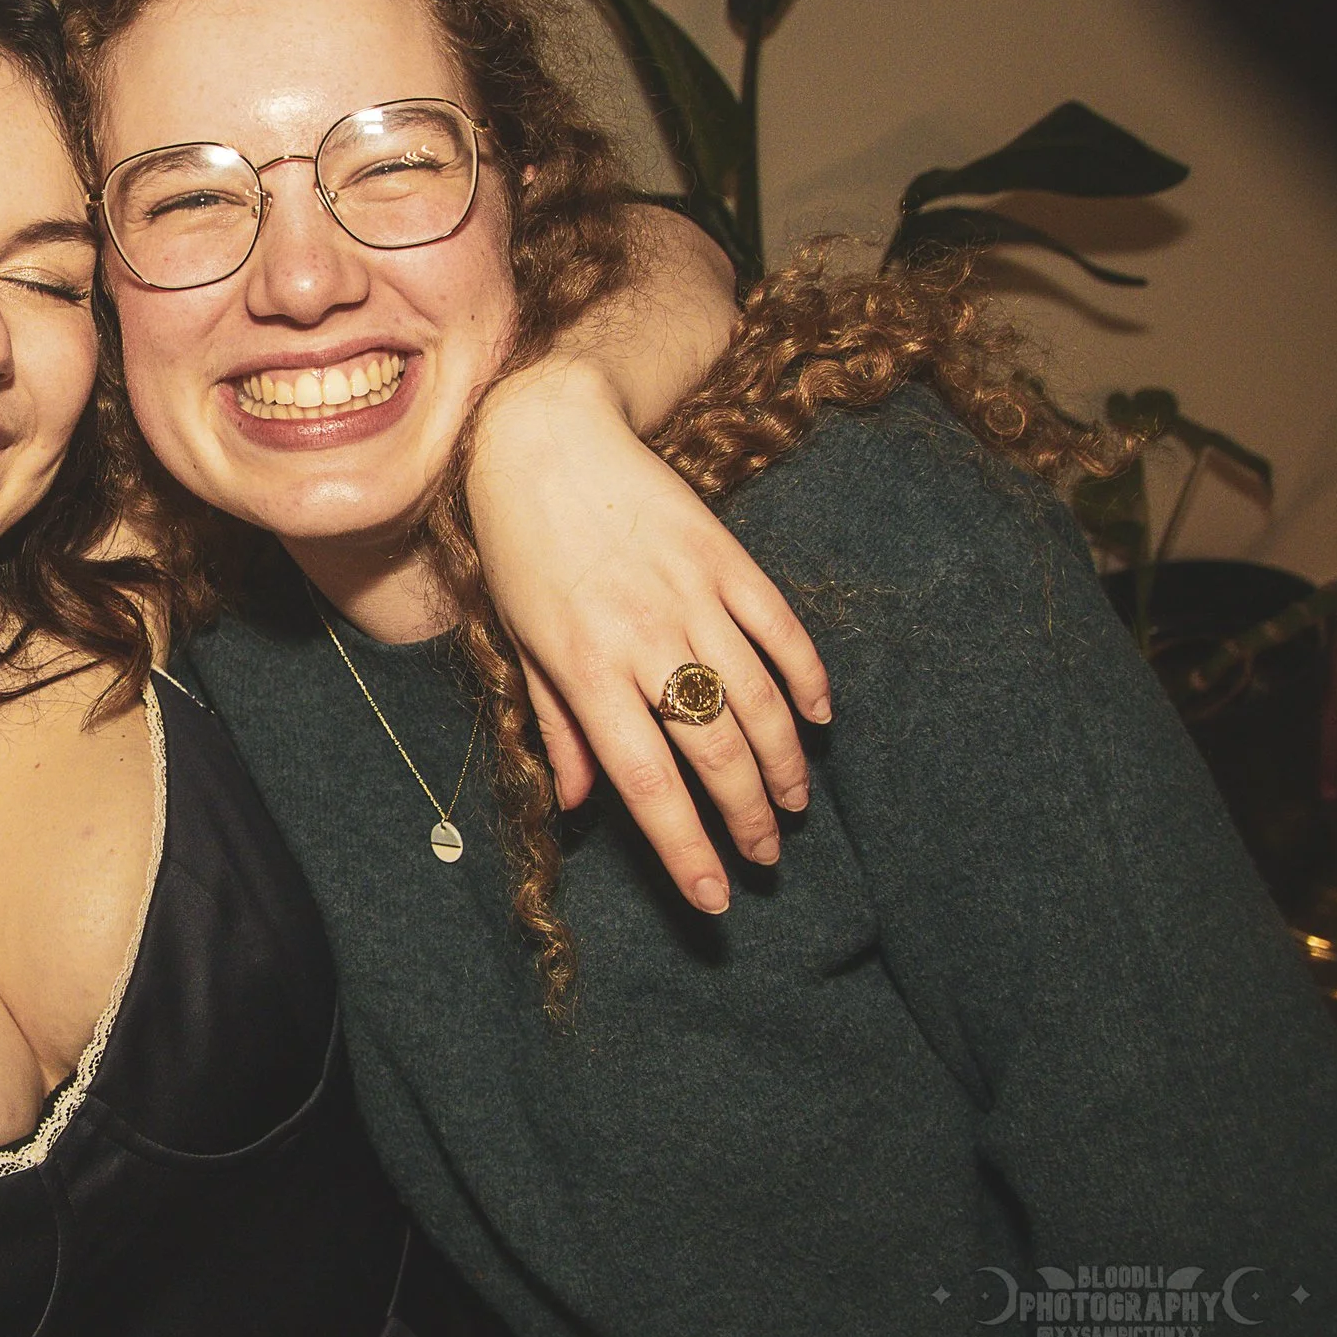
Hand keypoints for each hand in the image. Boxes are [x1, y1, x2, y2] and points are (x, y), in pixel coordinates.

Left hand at [468, 368, 830, 913]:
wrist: (546, 440)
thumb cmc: (519, 549)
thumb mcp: (521, 641)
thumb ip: (556, 725)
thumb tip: (581, 803)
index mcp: (586, 669)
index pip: (648, 782)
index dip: (686, 848)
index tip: (714, 896)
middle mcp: (644, 638)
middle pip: (716, 751)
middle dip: (745, 818)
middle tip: (763, 858)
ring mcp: (693, 595)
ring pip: (760, 700)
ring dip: (782, 763)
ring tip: (789, 805)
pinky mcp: (726, 557)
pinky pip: (781, 630)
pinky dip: (807, 680)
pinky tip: (817, 720)